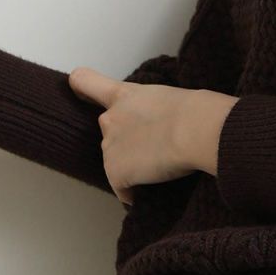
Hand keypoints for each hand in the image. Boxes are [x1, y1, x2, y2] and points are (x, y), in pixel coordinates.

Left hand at [68, 65, 234, 206]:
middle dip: (126, 142)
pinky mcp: (116, 172)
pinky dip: (133, 193)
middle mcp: (110, 119)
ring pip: (116, 162)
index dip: (81, 88)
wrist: (196, 130)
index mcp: (125, 95)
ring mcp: (110, 147)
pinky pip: (122, 189)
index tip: (79, 92)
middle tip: (155, 147)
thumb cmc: (196, 111)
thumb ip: (155, 109)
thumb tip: (169, 126)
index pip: (85, 82)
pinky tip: (151, 190)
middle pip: (109, 132)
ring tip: (160, 168)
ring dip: (131, 167)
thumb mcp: (170, 98)